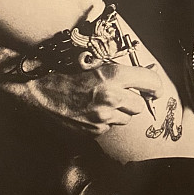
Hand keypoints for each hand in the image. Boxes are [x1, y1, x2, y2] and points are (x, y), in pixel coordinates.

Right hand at [0, 47, 162, 135]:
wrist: (37, 95)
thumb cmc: (62, 73)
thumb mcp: (93, 64)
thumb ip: (119, 71)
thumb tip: (143, 75)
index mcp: (113, 76)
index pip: (149, 81)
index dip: (156, 84)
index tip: (157, 88)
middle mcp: (111, 98)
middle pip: (140, 105)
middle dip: (135, 100)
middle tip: (125, 94)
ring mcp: (102, 117)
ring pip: (125, 118)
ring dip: (120, 111)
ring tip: (103, 102)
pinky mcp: (93, 131)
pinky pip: (108, 126)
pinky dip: (104, 120)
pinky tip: (91, 111)